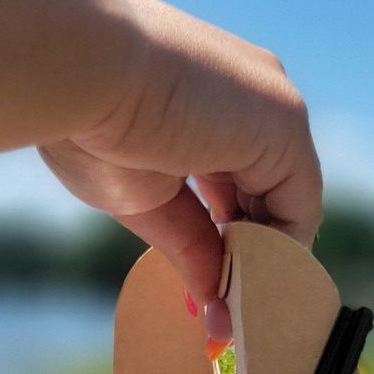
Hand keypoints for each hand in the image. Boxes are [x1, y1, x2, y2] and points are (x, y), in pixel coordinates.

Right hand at [40, 0, 321, 348]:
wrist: (74, 64)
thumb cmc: (85, 120)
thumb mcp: (144, 194)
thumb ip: (190, 243)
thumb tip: (212, 299)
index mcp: (209, 96)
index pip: (240, 178)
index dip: (230, 236)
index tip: (212, 283)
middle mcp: (251, 92)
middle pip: (269, 192)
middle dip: (251, 256)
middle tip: (231, 309)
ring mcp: (273, 105)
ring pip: (288, 203)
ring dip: (267, 262)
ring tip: (237, 308)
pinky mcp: (285, 126)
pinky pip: (300, 209)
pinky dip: (280, 256)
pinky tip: (246, 287)